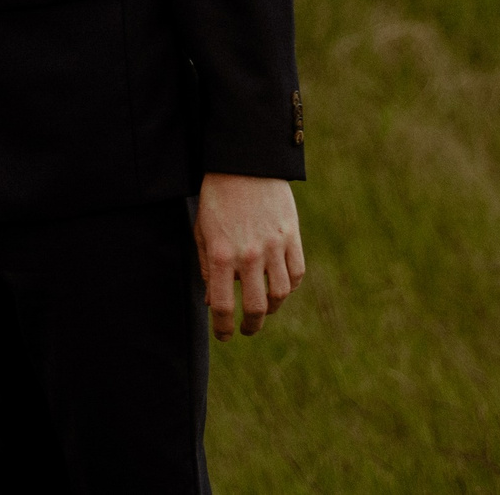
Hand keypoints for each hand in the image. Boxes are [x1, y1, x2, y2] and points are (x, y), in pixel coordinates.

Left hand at [194, 172, 303, 339]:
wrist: (244, 164)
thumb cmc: (217, 198)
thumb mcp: (203, 232)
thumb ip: (208, 269)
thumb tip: (213, 302)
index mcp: (221, 254)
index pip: (223, 305)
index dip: (223, 327)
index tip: (224, 336)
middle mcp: (248, 254)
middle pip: (257, 307)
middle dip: (251, 325)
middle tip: (247, 329)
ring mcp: (273, 246)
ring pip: (281, 294)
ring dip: (273, 308)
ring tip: (265, 309)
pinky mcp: (292, 236)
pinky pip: (296, 273)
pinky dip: (289, 286)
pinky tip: (280, 287)